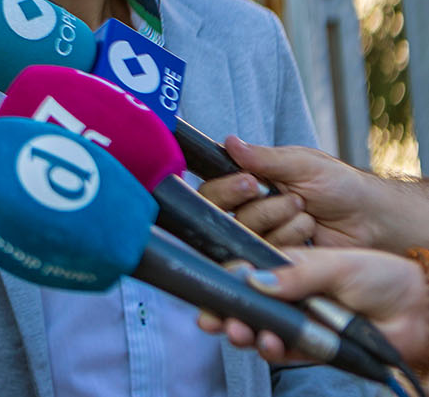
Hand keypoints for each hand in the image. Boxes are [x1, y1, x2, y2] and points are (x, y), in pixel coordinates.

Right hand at [197, 136, 428, 250]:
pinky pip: (265, 250)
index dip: (225, 188)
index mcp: (250, 181)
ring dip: (280, 219)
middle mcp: (249, 208)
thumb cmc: (341, 186)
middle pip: (222, 213)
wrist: (372, 221)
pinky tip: (308, 230)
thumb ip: (264, 158)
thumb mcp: (303, 164)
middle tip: (289, 199)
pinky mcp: (276, 256)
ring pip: (246, 231)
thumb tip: (230, 142)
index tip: (249, 183)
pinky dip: (289, 237)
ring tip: (306, 212)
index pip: (214, 187)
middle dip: (257, 207)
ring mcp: (262, 234)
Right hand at [197, 249, 428, 369]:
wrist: (419, 308)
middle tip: (212, 318)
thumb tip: (253, 279)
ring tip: (240, 332)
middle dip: (225, 312)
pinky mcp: (314, 348)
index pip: (249, 273)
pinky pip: (285, 351)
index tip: (208, 286)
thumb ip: (295, 274)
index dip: (227, 281)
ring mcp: (301, 323)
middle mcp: (291, 296)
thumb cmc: (383, 276)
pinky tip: (267, 343)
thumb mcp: (336, 264)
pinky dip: (272, 349)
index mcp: (290, 269)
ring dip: (245, 332)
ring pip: (261, 329)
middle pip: (248, 305)